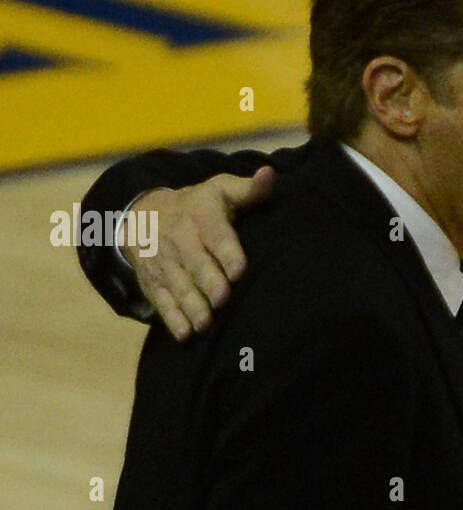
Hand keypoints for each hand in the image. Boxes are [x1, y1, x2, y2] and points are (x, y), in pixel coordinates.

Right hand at [122, 166, 275, 340]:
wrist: (144, 215)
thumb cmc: (199, 206)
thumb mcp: (220, 190)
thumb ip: (248, 190)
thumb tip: (271, 175)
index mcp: (200, 216)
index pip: (215, 234)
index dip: (226, 252)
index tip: (238, 271)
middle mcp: (179, 239)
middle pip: (195, 264)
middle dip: (208, 282)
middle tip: (223, 300)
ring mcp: (163, 262)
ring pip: (178, 286)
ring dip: (191, 306)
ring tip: (207, 324)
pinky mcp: (153, 281)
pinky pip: (161, 301)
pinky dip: (172, 319)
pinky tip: (186, 334)